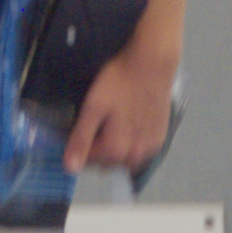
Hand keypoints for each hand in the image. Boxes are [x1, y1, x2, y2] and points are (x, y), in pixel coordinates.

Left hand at [63, 33, 180, 174]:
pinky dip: (131, 146)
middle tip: (91, 127)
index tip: (71, 133)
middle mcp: (136, 154)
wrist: (152, 64)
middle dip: (96, 151)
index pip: (89, 162)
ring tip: (108, 128)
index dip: (78, 148)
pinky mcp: (160, 137)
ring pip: (125, 160)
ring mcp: (151, 147)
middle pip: (108, 164)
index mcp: (117, 149)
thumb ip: (81, 138)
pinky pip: (141, 152)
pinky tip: (127, 128)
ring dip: (114, 151)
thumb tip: (70, 168)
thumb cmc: (120, 81)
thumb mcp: (94, 107)